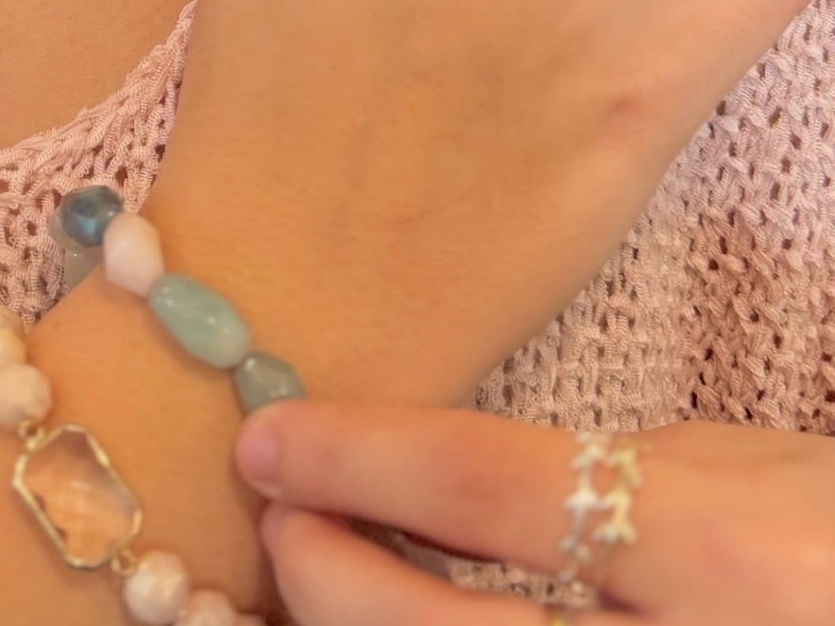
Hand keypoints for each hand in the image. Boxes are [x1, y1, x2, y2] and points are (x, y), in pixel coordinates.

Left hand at [234, 399, 834, 623]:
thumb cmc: (834, 539)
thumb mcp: (741, 472)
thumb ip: (601, 477)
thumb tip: (443, 487)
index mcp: (716, 552)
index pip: (487, 492)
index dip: (358, 460)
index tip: (268, 438)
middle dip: (331, 578)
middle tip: (282, 519)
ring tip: (328, 579)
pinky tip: (398, 624)